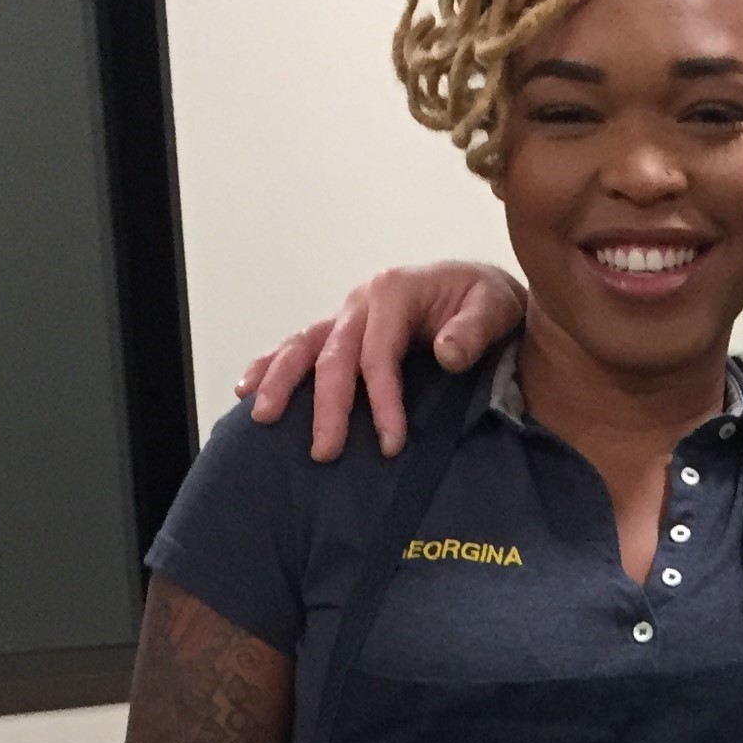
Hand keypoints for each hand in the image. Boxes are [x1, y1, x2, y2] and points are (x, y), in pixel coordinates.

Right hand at [235, 262, 525, 461]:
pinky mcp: (342, 330)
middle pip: (334, 355)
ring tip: (262, 418)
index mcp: (394, 290)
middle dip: (328, 405)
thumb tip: (446, 354)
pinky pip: (300, 347)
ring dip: (280, 382)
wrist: (482, 290)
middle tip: (324, 451)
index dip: (381, 399)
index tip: (390, 444)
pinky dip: (271, 366)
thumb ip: (473, 330)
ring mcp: (347, 314)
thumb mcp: (495, 306)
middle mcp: (362, 300)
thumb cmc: (488, 300)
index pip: (378, 353)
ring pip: (303, 346)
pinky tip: (247, 390)